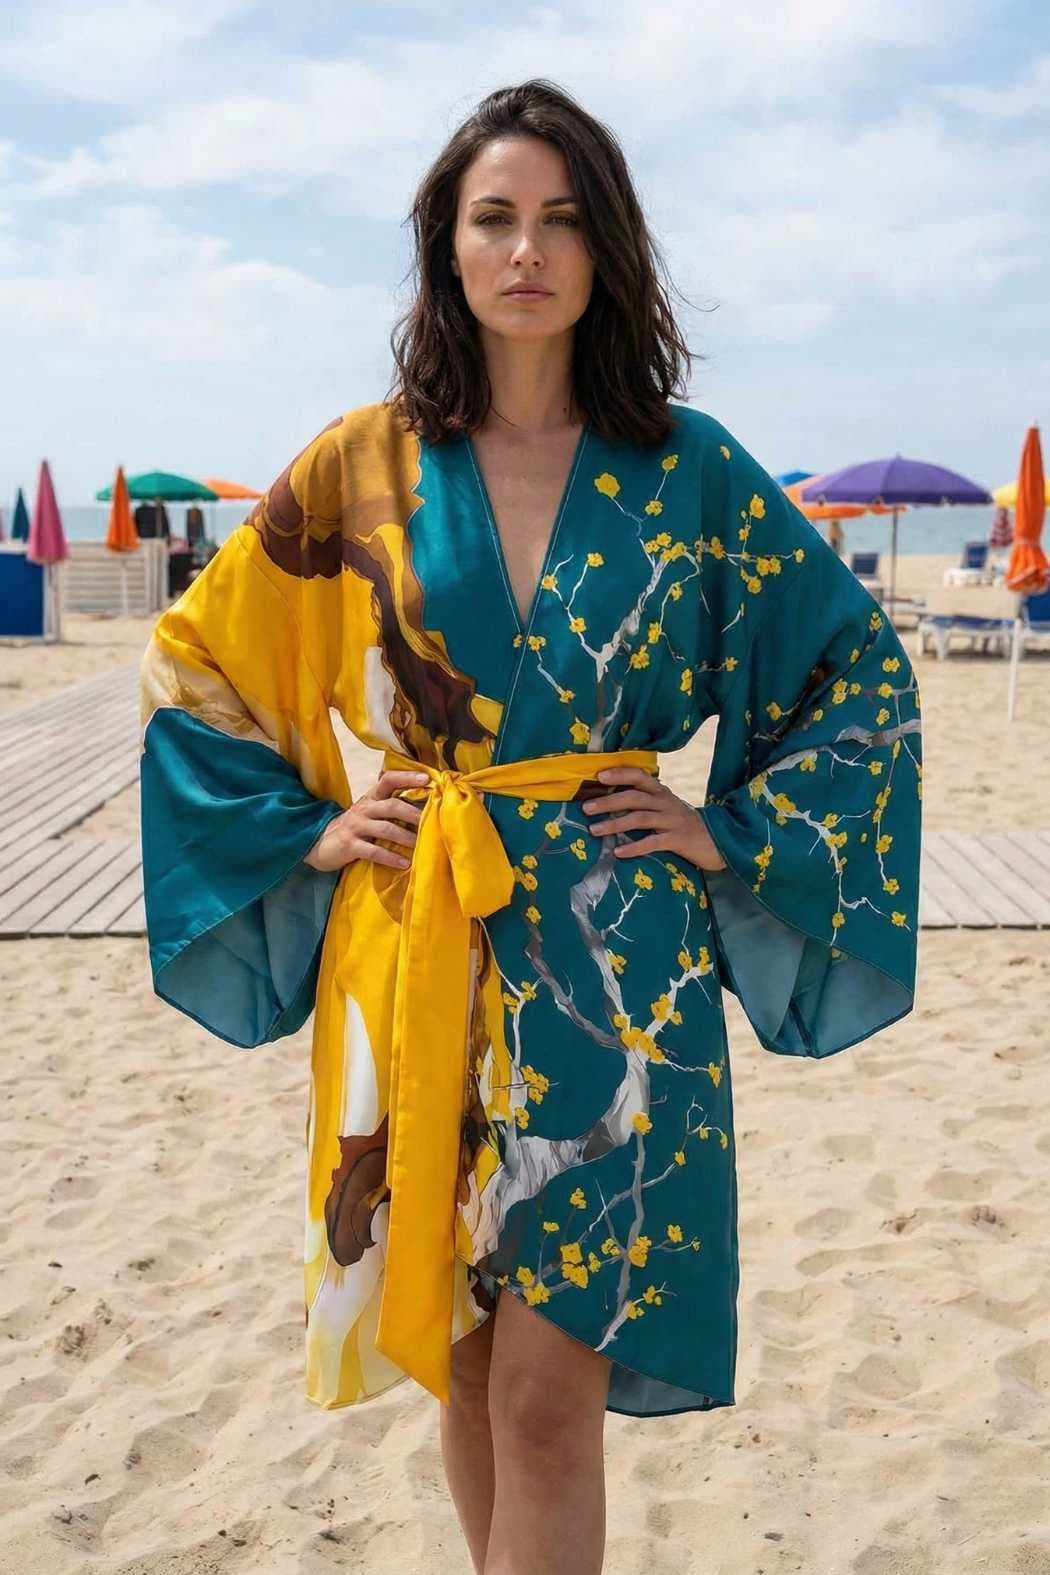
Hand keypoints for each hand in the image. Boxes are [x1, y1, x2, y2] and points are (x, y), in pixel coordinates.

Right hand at [304, 769, 429, 872]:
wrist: (320, 843)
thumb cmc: (354, 828)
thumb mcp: (369, 812)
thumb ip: (389, 807)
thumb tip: (424, 806)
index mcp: (371, 798)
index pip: (388, 780)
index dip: (407, 777)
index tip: (427, 778)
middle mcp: (364, 808)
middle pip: (391, 805)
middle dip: (413, 813)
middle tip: (431, 820)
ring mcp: (356, 827)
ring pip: (385, 829)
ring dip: (406, 837)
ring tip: (421, 845)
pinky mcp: (350, 845)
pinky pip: (374, 851)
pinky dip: (391, 858)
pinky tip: (404, 863)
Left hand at [581, 767, 726, 871]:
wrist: (718, 840)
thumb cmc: (684, 824)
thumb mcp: (666, 807)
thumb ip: (645, 802)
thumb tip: (610, 801)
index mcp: (662, 792)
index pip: (639, 776)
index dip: (620, 774)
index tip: (599, 776)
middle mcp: (666, 803)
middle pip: (634, 797)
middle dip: (608, 801)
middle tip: (586, 808)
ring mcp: (672, 821)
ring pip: (640, 818)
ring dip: (614, 824)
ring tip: (594, 830)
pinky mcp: (678, 840)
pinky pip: (653, 843)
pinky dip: (634, 847)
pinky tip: (618, 852)